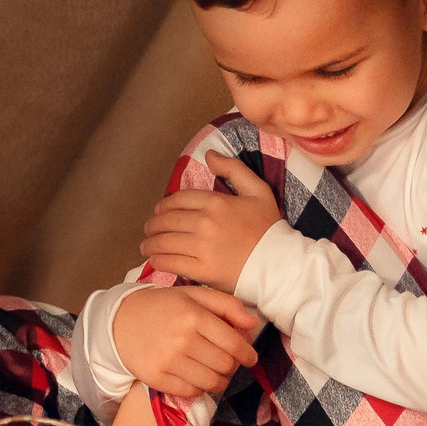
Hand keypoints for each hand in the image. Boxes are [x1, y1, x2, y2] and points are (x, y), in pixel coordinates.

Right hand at [110, 284, 263, 399]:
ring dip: (219, 380)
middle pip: (225, 365)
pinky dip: (200, 388)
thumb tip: (254, 323)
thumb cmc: (161, 306)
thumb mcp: (193, 295)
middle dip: (232, 365)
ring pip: (212, 382)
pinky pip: (192, 392)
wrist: (119, 321)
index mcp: (194, 315)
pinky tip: (196, 377)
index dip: (248, 354)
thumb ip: (226, 305)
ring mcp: (168, 361)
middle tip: (227, 361)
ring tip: (214, 371)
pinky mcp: (157, 378)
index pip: (234, 344)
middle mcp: (182, 339)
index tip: (249, 357)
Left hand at [140, 152, 282, 292]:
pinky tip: (154, 260)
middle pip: (167, 221)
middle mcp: (205, 223)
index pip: (178, 200)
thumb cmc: (268, 227)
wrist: (280, 264)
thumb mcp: (258, 190)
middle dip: (153, 225)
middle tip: (148, 230)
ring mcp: (202, 247)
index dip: (164, 205)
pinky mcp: (202, 270)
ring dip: (150, 243)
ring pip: (164, 242)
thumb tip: (208, 154)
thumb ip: (233, 169)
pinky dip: (158, 261)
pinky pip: (171, 263)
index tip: (159, 211)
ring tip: (146, 245)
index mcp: (216, 202)